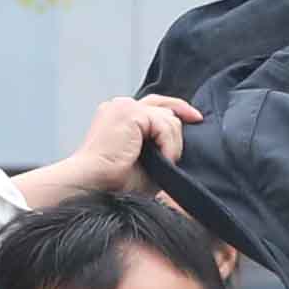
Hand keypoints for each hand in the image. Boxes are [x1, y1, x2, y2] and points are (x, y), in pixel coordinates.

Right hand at [22, 90, 196, 207]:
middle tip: (172, 157)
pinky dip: (168, 145)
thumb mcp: (146, 161)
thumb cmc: (113, 181)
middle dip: (177, 133)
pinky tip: (162, 160)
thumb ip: (161, 145)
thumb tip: (182, 142)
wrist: (92, 184)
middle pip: (165, 109)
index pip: (155, 104)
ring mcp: (124, 106)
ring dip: (172, 145)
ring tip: (163, 164)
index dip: (178, 108)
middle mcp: (121, 106)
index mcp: (120, 116)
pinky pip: (164, 125)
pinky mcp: (129, 112)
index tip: (196, 118)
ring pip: (169, 118)